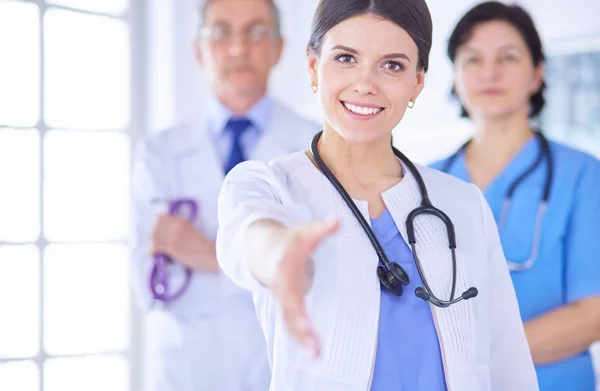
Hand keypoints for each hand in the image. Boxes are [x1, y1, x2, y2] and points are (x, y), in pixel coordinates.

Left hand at [151, 214, 217, 271]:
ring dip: (153, 243)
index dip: (156, 225)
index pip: (160, 217)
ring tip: (155, 250)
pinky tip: (155, 255)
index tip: (158, 232)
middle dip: (153, 234)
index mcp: (182, 221)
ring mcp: (174, 236)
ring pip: (153, 236)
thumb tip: (167, 234)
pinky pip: (155, 247)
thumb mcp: (192, 231)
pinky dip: (152, 251)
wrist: (212, 255)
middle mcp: (176, 226)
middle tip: (156, 243)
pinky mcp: (173, 247)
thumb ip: (180, 229)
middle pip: (155, 226)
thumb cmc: (204, 246)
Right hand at [271, 218, 338, 357]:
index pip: (289, 288)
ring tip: (316, 355)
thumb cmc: (291, 241)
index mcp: (284, 270)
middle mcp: (281, 288)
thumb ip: (322, 229)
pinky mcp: (287, 306)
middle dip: (299, 327)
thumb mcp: (306, 232)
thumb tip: (337, 220)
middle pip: (288, 310)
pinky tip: (315, 353)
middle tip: (313, 342)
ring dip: (302, 338)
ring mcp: (283, 299)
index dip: (295, 304)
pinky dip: (302, 339)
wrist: (266, 248)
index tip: (304, 319)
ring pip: (289, 322)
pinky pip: (292, 325)